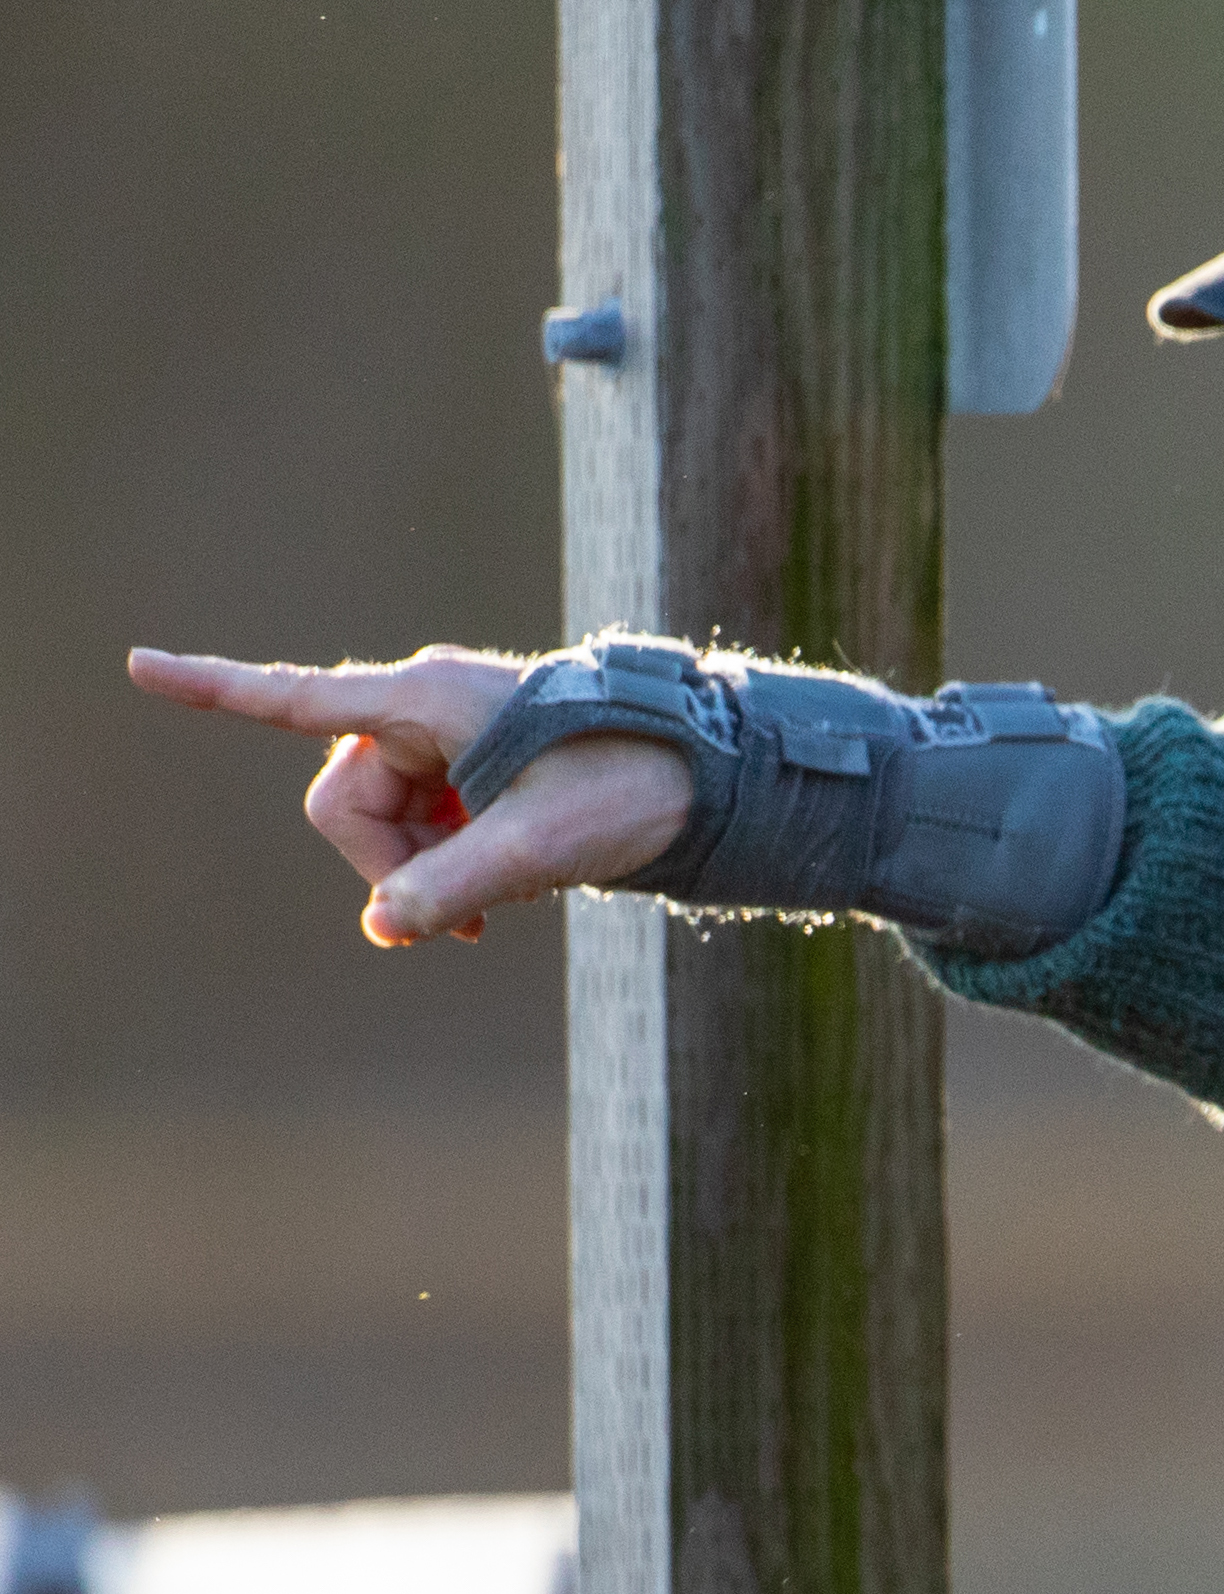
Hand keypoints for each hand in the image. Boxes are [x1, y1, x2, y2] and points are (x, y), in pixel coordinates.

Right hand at [128, 643, 691, 943]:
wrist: (711, 777)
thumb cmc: (631, 788)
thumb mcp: (539, 846)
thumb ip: (451, 885)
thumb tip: (382, 924)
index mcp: (424, 700)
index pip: (296, 698)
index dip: (214, 691)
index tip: (141, 668)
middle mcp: (425, 707)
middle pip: (345, 799)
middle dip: (386, 864)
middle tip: (460, 923)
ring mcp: (450, 738)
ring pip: (385, 823)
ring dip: (425, 873)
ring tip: (500, 904)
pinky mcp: (475, 769)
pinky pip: (427, 825)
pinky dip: (450, 864)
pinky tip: (505, 889)